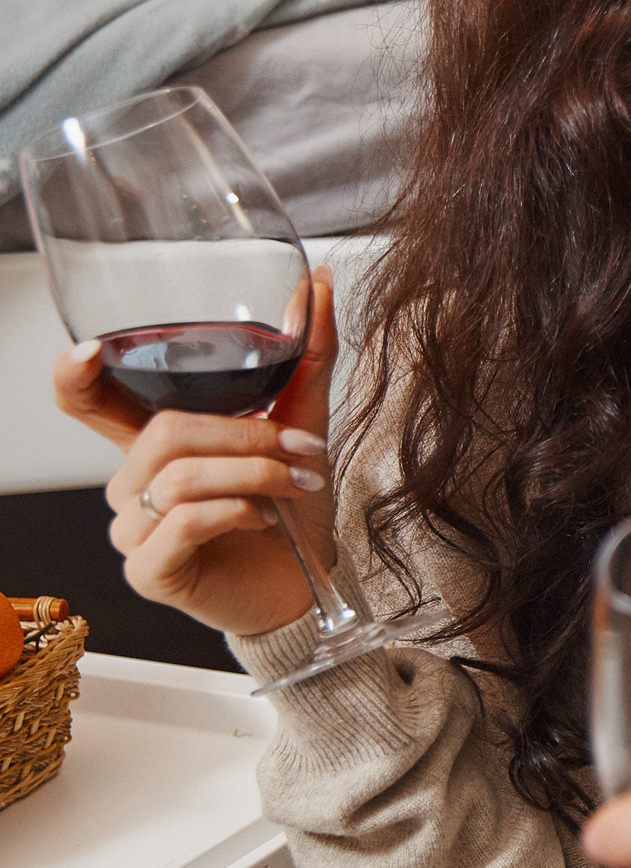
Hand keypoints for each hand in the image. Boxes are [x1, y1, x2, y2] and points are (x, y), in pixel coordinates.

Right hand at [52, 267, 339, 635]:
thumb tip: (319, 283)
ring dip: (255, 472)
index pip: (87, 406)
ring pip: (180, 477)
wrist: (306, 585)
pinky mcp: (149, 571)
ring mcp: (133, 531)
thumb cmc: (289, 511)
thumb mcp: (302, 423)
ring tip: (298, 481)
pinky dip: (238, 512)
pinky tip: (265, 519)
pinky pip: (184, 523)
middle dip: (246, 434)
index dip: (74, 379)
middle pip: (165, 432)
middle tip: (302, 448)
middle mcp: (132, 485)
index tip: (86, 351)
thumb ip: (305, 357)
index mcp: (154, 446)